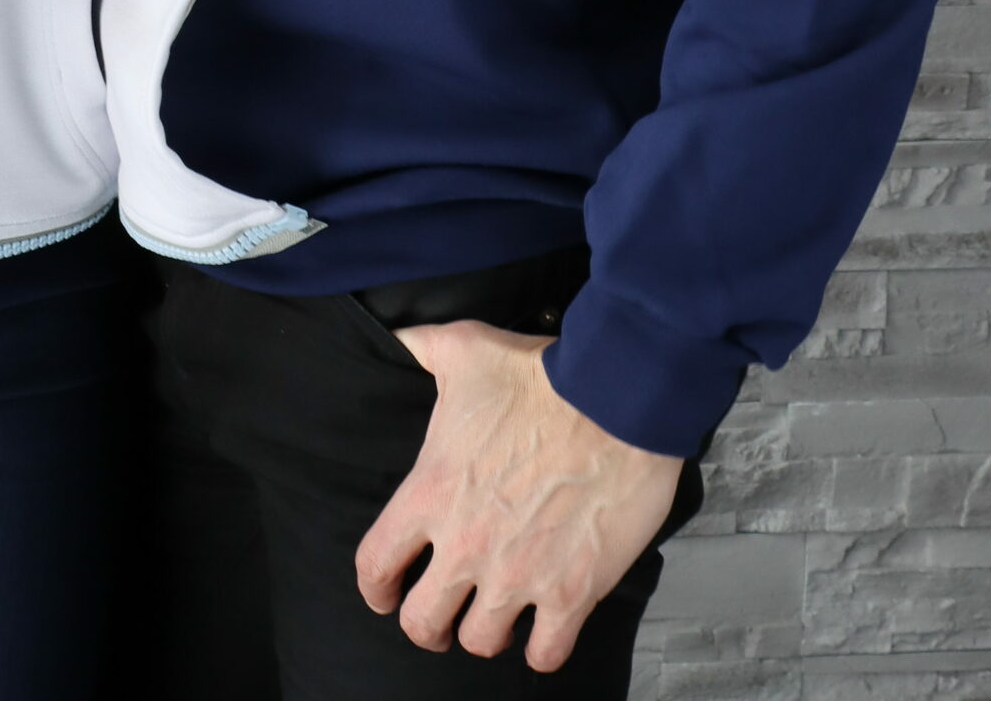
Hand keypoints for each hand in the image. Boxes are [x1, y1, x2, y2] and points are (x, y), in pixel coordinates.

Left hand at [354, 318, 681, 674]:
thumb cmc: (538, 375)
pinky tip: (543, 631)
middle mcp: (465, 545)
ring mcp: (518, 575)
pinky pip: (545, 654)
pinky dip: (542, 650)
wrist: (614, 401)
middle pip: (421, 623)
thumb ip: (419, 346)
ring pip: (481, 643)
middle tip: (440, 616)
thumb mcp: (463, 348)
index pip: (375, 563)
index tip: (385, 592)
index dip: (375, 586)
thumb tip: (396, 335)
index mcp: (431, 493)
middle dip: (426, 625)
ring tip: (495, 616)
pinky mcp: (571, 593)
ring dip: (485, 633)